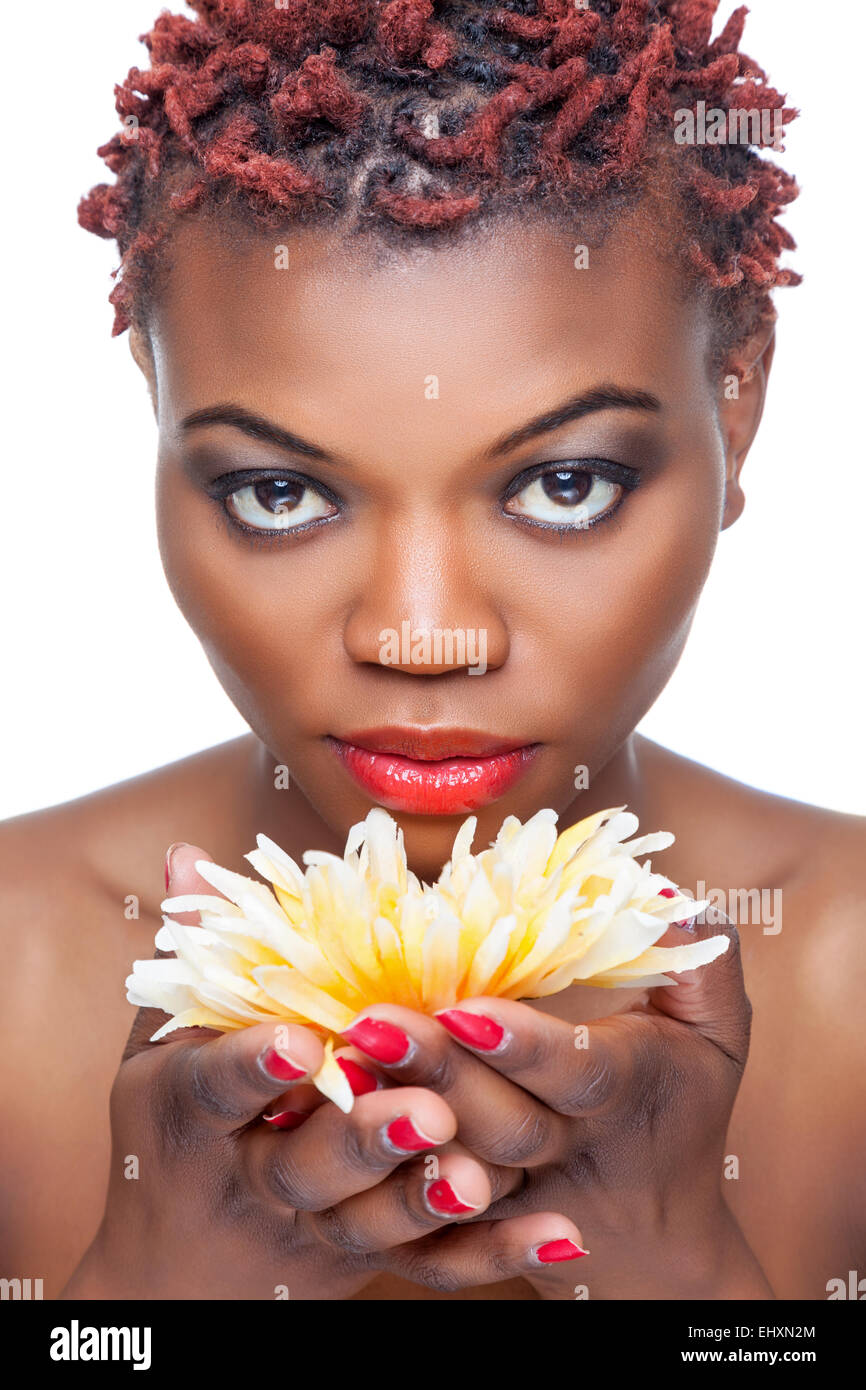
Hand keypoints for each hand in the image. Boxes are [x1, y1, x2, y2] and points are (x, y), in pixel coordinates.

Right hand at [60, 847, 535, 1300]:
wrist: (186, 1260)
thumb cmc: (180, 1120)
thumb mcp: (170, 1037)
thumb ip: (198, 952)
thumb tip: (192, 854)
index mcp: (191, 1112)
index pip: (214, 1089)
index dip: (251, 1069)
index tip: (300, 1043)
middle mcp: (253, 1176)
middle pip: (301, 1168)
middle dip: (361, 1140)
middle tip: (425, 1111)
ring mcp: (314, 1225)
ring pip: (369, 1224)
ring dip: (427, 1201)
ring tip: (480, 1175)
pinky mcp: (368, 1256)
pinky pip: (431, 1266)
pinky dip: (494, 1254)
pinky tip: (558, 1235)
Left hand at [341, 916, 773, 1298]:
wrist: (652, 1237)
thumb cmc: (680, 1106)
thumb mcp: (717, 1034)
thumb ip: (702, 960)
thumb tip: (666, 889)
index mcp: (622, 1091)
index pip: (574, 1071)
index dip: (522, 1044)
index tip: (465, 1008)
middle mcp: (563, 1146)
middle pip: (499, 1122)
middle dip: (437, 1071)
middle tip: (370, 1022)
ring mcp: (511, 1188)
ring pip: (450, 1166)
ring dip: (393, 1116)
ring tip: (338, 1058)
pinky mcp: (464, 1215)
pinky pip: (416, 1201)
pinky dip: (371, 1163)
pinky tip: (316, 1112)